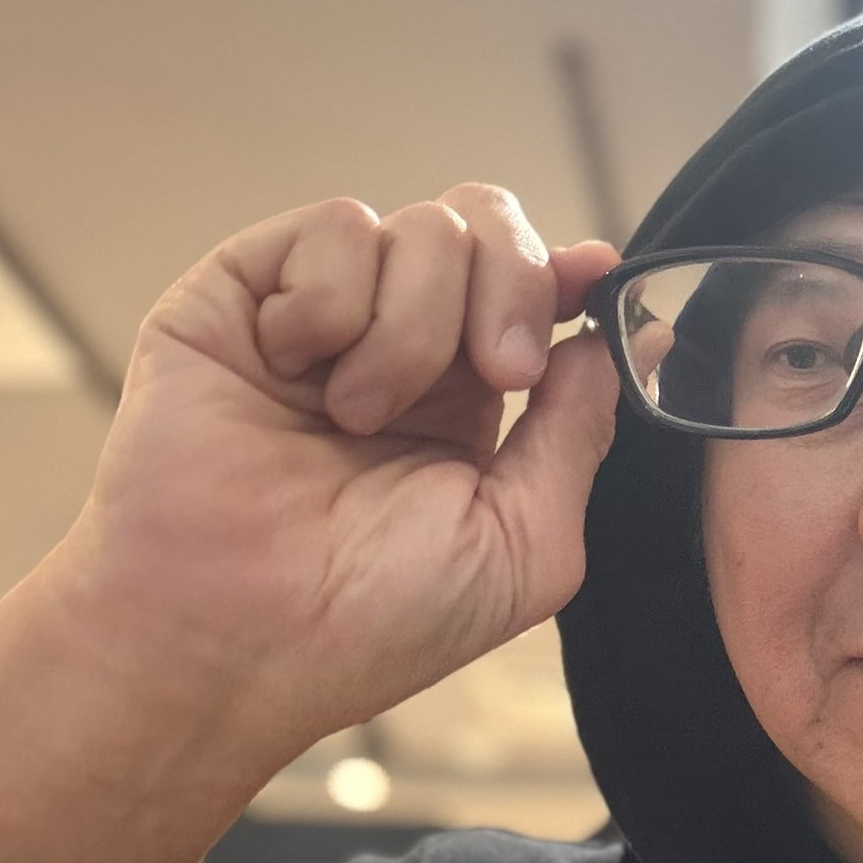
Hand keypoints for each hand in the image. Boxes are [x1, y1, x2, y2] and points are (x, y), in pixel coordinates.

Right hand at [65, 184, 620, 764]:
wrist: (232, 636)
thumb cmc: (373, 620)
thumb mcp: (526, 544)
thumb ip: (582, 433)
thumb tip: (631, 338)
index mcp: (471, 405)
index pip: (535, 290)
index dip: (568, 275)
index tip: (594, 277)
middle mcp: (401, 348)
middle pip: (489, 229)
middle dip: (514, 289)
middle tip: (499, 375)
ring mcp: (324, 316)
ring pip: (422, 227)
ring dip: (414, 326)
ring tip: (360, 417)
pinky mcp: (244, 292)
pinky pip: (335, 226)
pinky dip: (335, 299)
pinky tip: (298, 367)